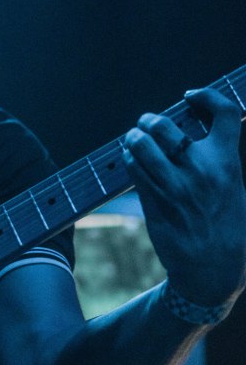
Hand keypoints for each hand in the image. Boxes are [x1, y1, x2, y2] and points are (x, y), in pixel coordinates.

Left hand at [123, 88, 245, 307]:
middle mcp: (200, 171)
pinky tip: (131, 157)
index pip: (221, 112)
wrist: (212, 268)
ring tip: (134, 137)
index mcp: (227, 163)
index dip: (205, 96)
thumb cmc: (228, 228)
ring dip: (134, 137)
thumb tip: (206, 131)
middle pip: (166, 126)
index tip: (190, 96)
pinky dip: (129, 159)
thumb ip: (223, 160)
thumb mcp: (236, 190)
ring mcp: (175, 188)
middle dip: (151, 120)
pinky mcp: (154, 204)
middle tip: (147, 122)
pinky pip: (134, 171)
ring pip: (143, 147)